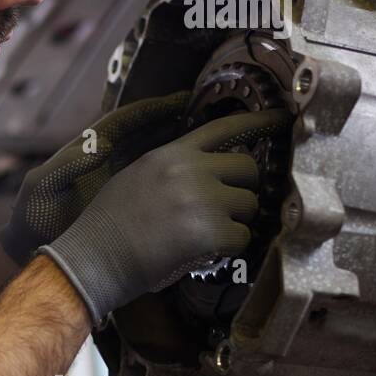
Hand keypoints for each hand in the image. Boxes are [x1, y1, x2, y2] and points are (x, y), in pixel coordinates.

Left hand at [0, 92, 190, 266]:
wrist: (36, 248)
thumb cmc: (33, 216)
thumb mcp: (41, 188)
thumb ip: (65, 165)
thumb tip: (100, 145)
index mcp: (87, 150)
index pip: (125, 121)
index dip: (152, 109)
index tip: (181, 100)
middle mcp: (106, 161)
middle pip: (146, 134)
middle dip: (176, 123)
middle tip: (209, 117)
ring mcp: (117, 181)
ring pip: (154, 157)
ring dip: (180, 148)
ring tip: (214, 143)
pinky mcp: (124, 202)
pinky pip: (153, 185)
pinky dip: (174, 179)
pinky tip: (198, 181)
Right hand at [38, 108, 290, 324]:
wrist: (94, 257)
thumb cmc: (109, 223)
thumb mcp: (137, 176)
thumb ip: (173, 166)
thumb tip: (209, 167)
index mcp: (171, 154)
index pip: (224, 128)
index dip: (258, 122)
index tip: (281, 117)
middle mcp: (190, 170)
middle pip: (248, 168)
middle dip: (242, 190)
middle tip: (221, 209)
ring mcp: (202, 200)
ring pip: (250, 205)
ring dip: (235, 222)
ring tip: (203, 234)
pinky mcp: (211, 232)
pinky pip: (243, 237)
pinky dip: (228, 249)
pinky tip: (202, 252)